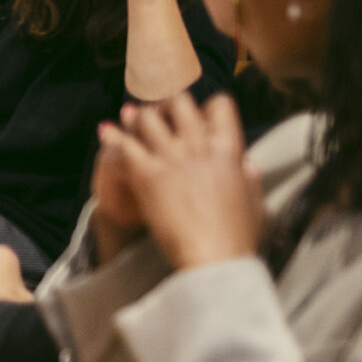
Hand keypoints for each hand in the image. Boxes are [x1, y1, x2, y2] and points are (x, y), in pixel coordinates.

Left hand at [96, 93, 262, 270]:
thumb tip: (247, 165)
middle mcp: (198, 146)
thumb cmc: (238, 237)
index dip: (207, 107)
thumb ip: (250, 179)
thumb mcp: (255, 203)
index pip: (219, 105)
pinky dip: (113, 135)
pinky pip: (124, 145)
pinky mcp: (146, 174)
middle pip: (178, 102)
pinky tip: (105, 130)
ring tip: (131, 117)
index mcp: (229, 149)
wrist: (214, 259)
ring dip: (139, 116)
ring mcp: (171, 158)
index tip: (199, 116)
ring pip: (147, 117)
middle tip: (160, 112)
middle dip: (167, 102)